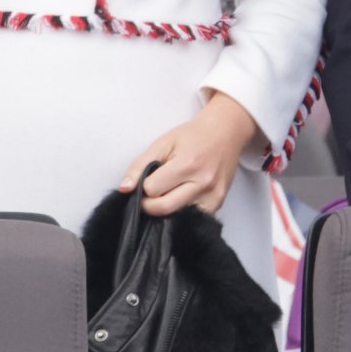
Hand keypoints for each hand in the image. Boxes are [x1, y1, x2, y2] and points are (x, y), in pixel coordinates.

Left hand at [120, 93, 259, 215]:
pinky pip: (193, 219)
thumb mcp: (163, 142)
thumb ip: (140, 165)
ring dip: (167, 208)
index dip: (145, 186)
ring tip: (168, 192)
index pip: (153, 189)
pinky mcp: (219, 203)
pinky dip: (182, 212)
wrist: (225, 132)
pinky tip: (182, 197)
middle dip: (150, 203)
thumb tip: (124, 189)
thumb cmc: (193, 135)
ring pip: (177, 217)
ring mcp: (213, 196)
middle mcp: (202, 183)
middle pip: (164, 208)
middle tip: (151, 192)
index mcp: (187, 164)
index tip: (148, 180)